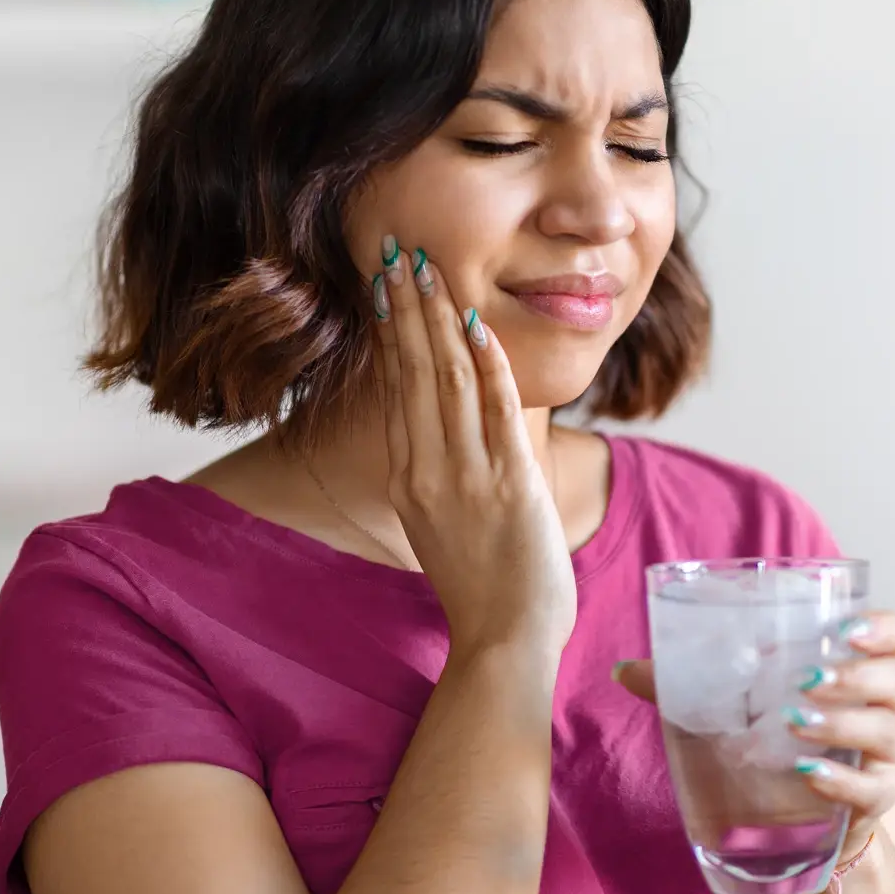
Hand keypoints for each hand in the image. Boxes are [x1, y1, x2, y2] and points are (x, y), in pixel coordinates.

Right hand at [372, 236, 575, 653]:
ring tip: (430, 269)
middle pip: (414, 372)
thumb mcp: (440, 526)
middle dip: (408, 306)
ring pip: (448, 380)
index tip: (386, 286)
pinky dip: (487, 363)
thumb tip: (439, 435)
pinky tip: (478, 323)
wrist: (503, 641)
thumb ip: (436, 477)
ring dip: (440, 318)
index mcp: (407, 479)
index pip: (397, 389)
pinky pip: (495, 410)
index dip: (392, 332)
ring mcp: (465, 476)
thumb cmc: (482, 589)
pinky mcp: (508, 484)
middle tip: (401, 252)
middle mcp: (426, 471)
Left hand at [613, 611, 894, 860]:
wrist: (807, 810)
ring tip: (795, 722)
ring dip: (844, 725)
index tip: (845, 628)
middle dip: (857, 677)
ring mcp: (891, 758)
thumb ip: (691, 680)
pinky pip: (873, 791)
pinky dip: (841, 781)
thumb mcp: (743, 700)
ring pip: (891, 735)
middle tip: (806, 678)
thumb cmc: (782, 735)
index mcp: (867, 667)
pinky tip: (808, 775)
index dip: (881, 629)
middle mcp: (892, 708)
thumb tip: (624, 670)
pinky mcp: (879, 800)